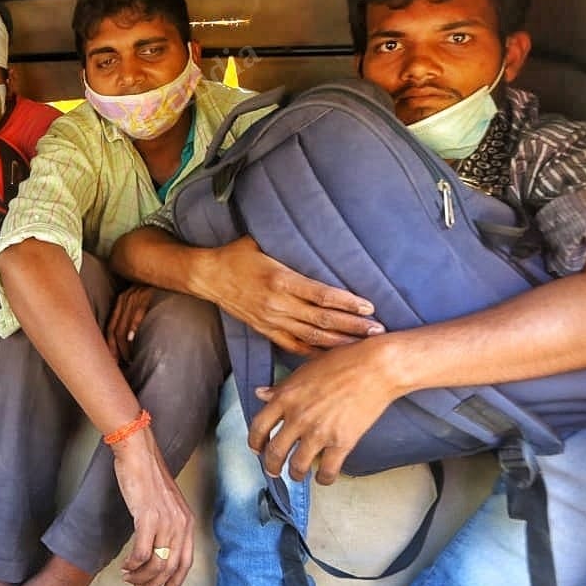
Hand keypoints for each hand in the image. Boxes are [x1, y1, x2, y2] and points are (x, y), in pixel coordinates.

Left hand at [106, 285, 153, 362]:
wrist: (167, 269)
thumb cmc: (155, 288)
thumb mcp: (139, 298)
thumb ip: (132, 313)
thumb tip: (128, 336)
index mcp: (121, 301)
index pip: (110, 327)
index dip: (108, 345)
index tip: (110, 361)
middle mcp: (125, 299)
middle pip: (115, 329)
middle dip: (114, 349)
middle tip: (118, 365)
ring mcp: (135, 298)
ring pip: (124, 326)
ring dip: (125, 345)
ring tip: (129, 359)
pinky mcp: (147, 296)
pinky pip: (138, 313)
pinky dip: (133, 327)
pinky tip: (133, 339)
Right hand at [111, 425, 194, 585]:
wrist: (138, 454)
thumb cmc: (147, 475)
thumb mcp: (166, 503)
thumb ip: (167, 524)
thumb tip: (156, 549)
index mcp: (187, 521)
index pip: (186, 562)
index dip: (175, 582)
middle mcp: (180, 524)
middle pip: (169, 568)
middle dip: (152, 583)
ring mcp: (165, 521)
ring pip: (155, 564)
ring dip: (140, 576)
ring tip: (128, 576)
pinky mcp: (147, 518)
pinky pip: (141, 552)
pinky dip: (132, 564)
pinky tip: (125, 565)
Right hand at [195, 236, 382, 354]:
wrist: (207, 276)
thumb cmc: (236, 255)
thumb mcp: (262, 241)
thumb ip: (290, 243)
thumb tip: (317, 229)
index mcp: (280, 279)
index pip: (321, 295)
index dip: (347, 303)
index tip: (369, 307)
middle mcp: (277, 303)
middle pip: (322, 319)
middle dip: (352, 326)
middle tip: (377, 330)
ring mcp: (271, 320)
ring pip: (311, 336)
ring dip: (339, 342)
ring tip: (363, 345)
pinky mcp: (265, 330)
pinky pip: (293, 346)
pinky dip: (314, 352)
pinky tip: (332, 356)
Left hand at [247, 336, 403, 484]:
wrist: (375, 367)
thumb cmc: (342, 362)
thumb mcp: (304, 370)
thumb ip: (281, 387)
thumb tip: (261, 393)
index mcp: (286, 397)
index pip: (259, 426)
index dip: (254, 442)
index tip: (256, 449)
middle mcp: (298, 417)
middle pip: (275, 451)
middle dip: (271, 466)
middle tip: (273, 470)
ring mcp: (319, 432)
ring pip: (298, 465)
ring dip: (295, 474)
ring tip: (297, 475)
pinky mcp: (342, 442)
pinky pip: (328, 470)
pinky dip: (323, 478)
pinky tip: (323, 477)